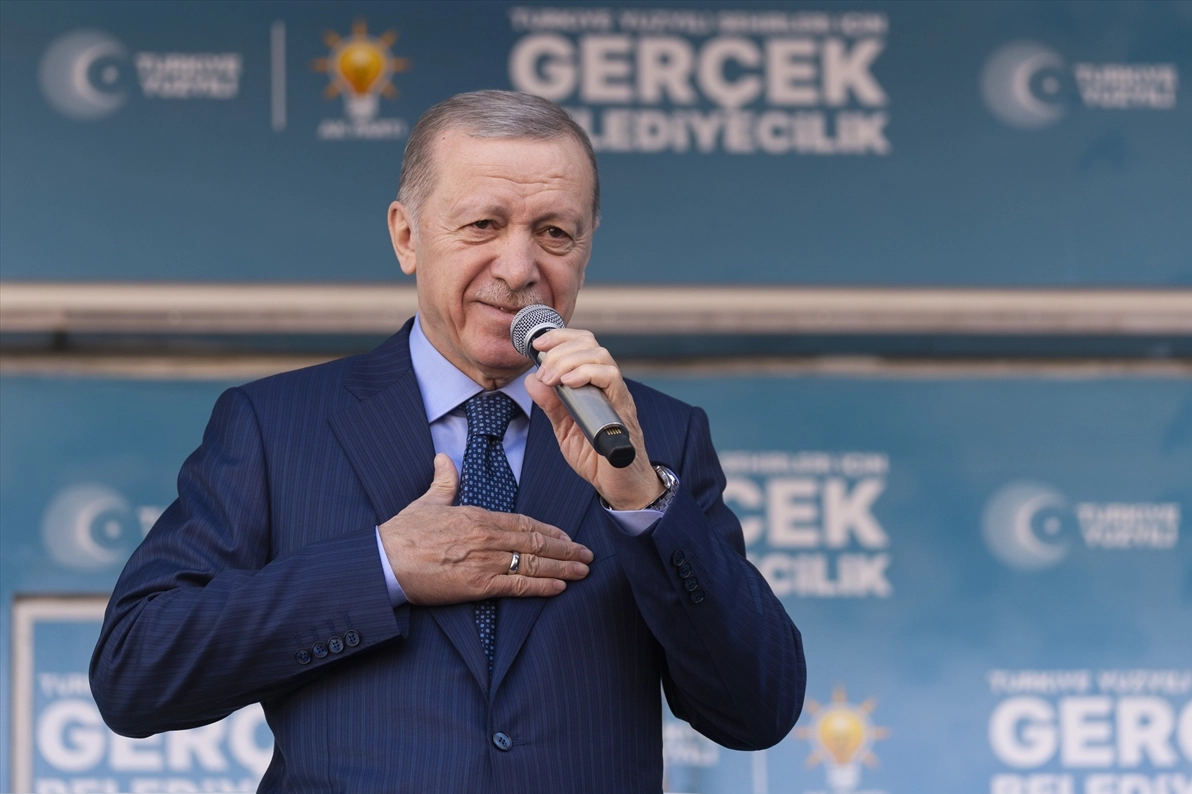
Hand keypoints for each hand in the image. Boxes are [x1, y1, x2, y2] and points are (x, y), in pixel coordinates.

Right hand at [379, 454, 593, 604]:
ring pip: (533, 563)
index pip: (524, 521)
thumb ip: (444, 480)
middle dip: (565, 549)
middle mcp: (487, 537)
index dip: (549, 530)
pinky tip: (559, 587)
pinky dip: (541, 586)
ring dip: (562, 567)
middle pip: (536, 541)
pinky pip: (517, 585)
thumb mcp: (427, 501)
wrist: (385, 560)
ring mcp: (485, 561)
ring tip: (583, 571)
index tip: (566, 535)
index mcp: (478, 516)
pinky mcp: (478, 585)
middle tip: (587, 555)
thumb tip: (444, 458)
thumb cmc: (403, 532)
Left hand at [524, 328, 665, 510]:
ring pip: (600, 356)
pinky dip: (588, 373)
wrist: (620, 485)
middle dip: (560, 349)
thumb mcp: (564, 429)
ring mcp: (617, 396)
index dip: (560, 337)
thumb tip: (531, 381)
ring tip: (552, 378)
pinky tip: (569, 383)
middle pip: (590, 344)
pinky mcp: (623, 410)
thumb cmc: (596, 458)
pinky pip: (611, 379)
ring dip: (570, 361)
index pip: (583, 344)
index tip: (537, 345)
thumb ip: (551, 405)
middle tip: (543, 371)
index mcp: (594, 385)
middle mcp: (608, 385)